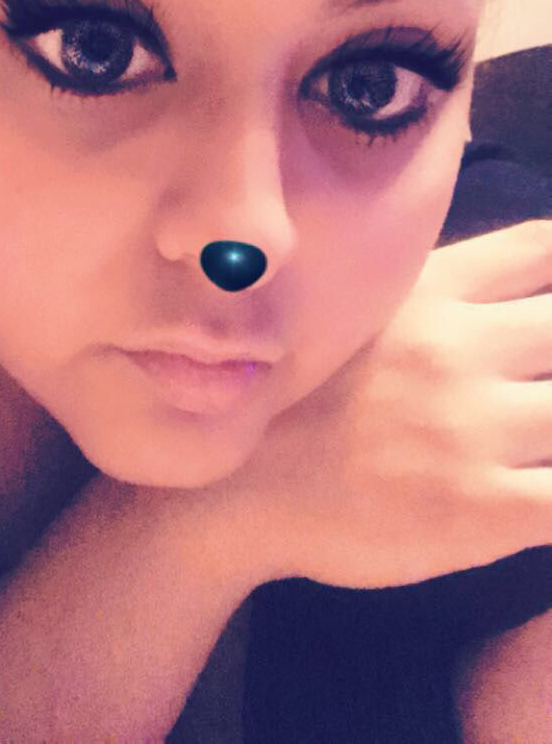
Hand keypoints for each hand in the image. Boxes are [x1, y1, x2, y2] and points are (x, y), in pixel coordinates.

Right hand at [210, 219, 551, 590]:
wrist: (236, 489)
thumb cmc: (301, 397)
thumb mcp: (359, 312)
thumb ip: (436, 289)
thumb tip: (513, 279)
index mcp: (433, 292)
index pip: (544, 248)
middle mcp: (463, 347)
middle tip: (542, 373)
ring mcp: (476, 428)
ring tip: (540, 425)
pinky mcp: (484, 508)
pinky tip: (550, 494)